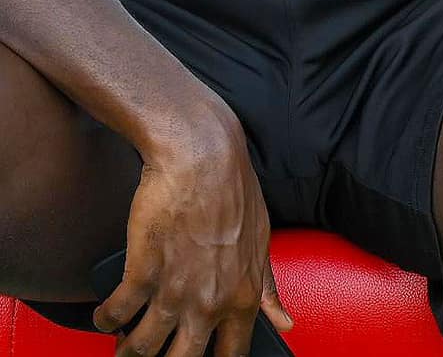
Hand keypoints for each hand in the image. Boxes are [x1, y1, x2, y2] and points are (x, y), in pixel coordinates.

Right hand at [96, 104, 290, 356]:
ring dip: (127, 350)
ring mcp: (174, 290)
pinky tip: (106, 316)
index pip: (231, 354)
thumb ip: (267, 290)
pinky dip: (106, 320)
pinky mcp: (142, 271)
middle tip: (150, 353)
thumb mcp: (261, 244)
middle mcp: (210, 302)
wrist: (203, 157)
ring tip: (122, 345)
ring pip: (141, 347)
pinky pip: (115, 315)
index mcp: (244, 297)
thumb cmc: (235, 195)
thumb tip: (285, 323)